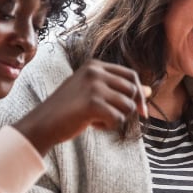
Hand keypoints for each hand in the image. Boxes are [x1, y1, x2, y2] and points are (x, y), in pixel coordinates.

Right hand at [13, 59, 148, 154]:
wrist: (43, 123)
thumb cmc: (68, 109)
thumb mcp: (94, 93)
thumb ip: (118, 90)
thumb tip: (150, 90)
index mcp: (95, 65)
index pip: (131, 75)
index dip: (140, 93)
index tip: (142, 110)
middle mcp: (95, 71)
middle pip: (132, 90)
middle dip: (128, 109)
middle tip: (110, 117)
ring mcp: (94, 86)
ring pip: (128, 106)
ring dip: (117, 118)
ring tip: (97, 119)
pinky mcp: (92, 103)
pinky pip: (118, 119)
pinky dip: (109, 126)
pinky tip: (92, 124)